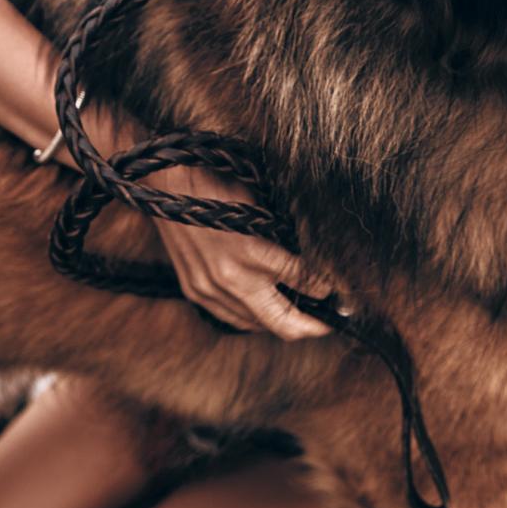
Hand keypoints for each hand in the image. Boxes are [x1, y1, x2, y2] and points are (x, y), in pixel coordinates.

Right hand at [146, 164, 335, 339]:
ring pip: (258, 325)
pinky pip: (232, 318)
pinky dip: (253, 318)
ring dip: (281, 322)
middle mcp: (233, 277)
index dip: (328, 288)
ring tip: (300, 315)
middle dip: (313, 326)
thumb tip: (313, 253)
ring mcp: (211, 289)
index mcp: (254, 251)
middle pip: (284, 322)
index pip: (304, 281)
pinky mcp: (196, 290)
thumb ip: (284, 233)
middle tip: (331, 322)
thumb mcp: (262, 202)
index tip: (341, 292)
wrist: (165, 182)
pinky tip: (265, 310)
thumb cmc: (217, 181)